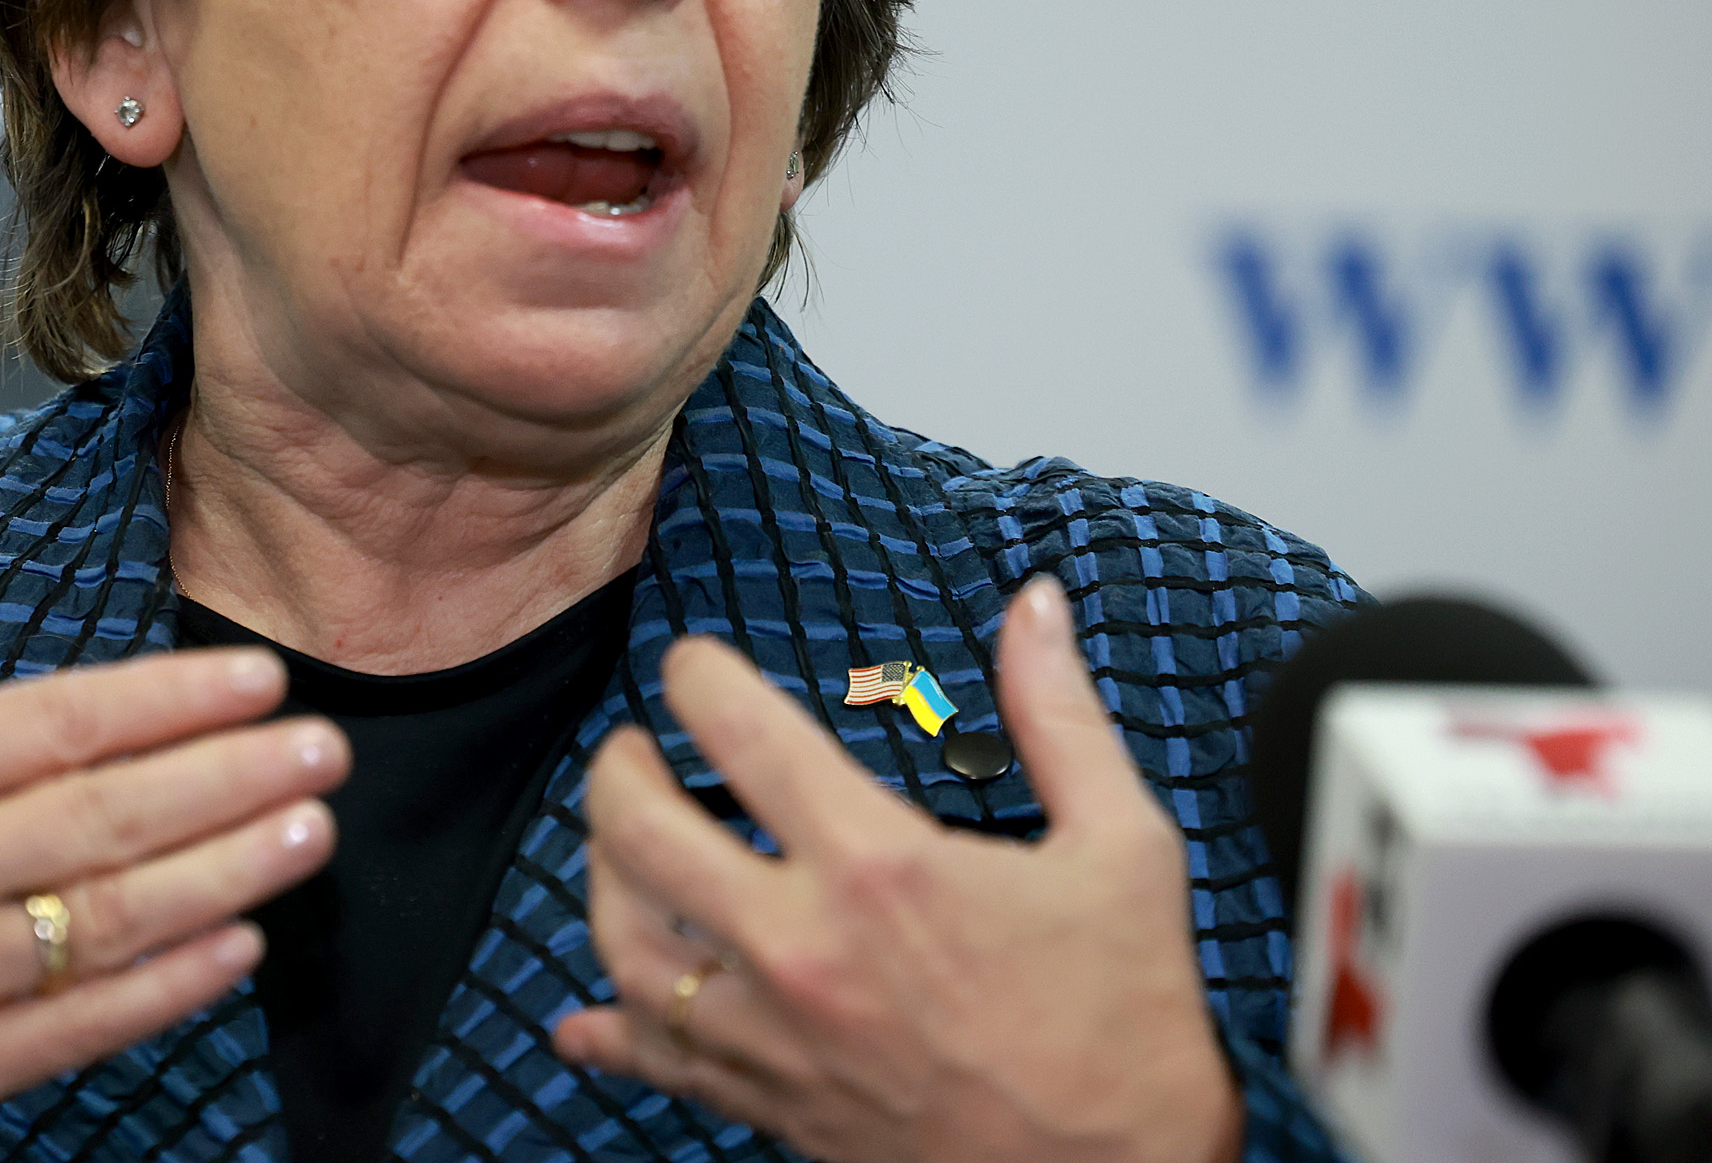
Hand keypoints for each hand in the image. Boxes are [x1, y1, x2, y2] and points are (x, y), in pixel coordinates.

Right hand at [0, 484, 345, 1161]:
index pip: (55, 725)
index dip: (168, 699)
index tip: (254, 680)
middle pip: (108, 814)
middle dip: (230, 777)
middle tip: (324, 748)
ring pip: (116, 914)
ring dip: (227, 871)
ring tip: (309, 831)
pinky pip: (86, 1024)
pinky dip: (170, 985)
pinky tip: (241, 946)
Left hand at [551, 579, 1242, 1162]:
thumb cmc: (1128, 1025)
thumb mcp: (1124, 850)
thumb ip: (1061, 717)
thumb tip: (1035, 607)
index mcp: (878, 866)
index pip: (737, 732)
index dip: (695, 675)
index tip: (692, 665)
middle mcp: (801, 947)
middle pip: (638, 830)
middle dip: (619, 769)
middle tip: (636, 752)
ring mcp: (774, 1035)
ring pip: (622, 943)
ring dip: (602, 880)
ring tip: (623, 848)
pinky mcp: (771, 1106)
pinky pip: (657, 1062)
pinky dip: (609, 1034)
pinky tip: (586, 1016)